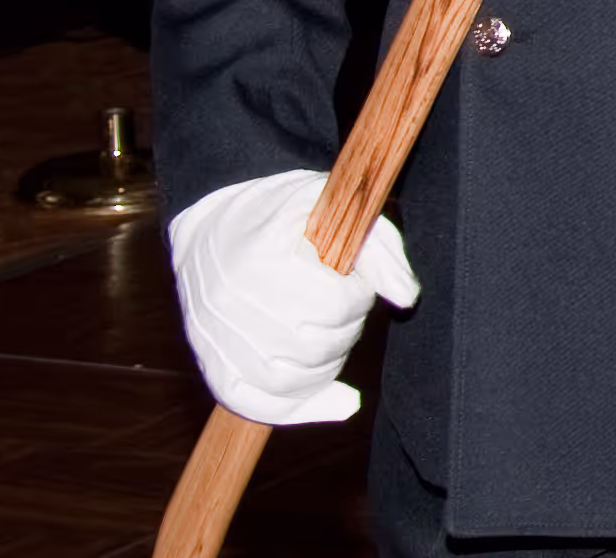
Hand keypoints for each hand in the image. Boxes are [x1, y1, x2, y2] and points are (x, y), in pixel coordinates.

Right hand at [168, 169, 417, 426]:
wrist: (208, 222)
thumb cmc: (280, 212)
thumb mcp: (334, 206)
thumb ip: (378, 248)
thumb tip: (407, 298)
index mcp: (262, 261)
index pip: (332, 304)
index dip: (358, 294)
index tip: (353, 278)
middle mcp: (231, 307)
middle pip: (313, 347)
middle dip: (345, 328)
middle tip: (343, 304)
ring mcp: (216, 341)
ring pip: (289, 382)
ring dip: (328, 365)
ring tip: (333, 335)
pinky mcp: (211, 364)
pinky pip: (256, 405)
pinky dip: (301, 408)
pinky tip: (338, 400)